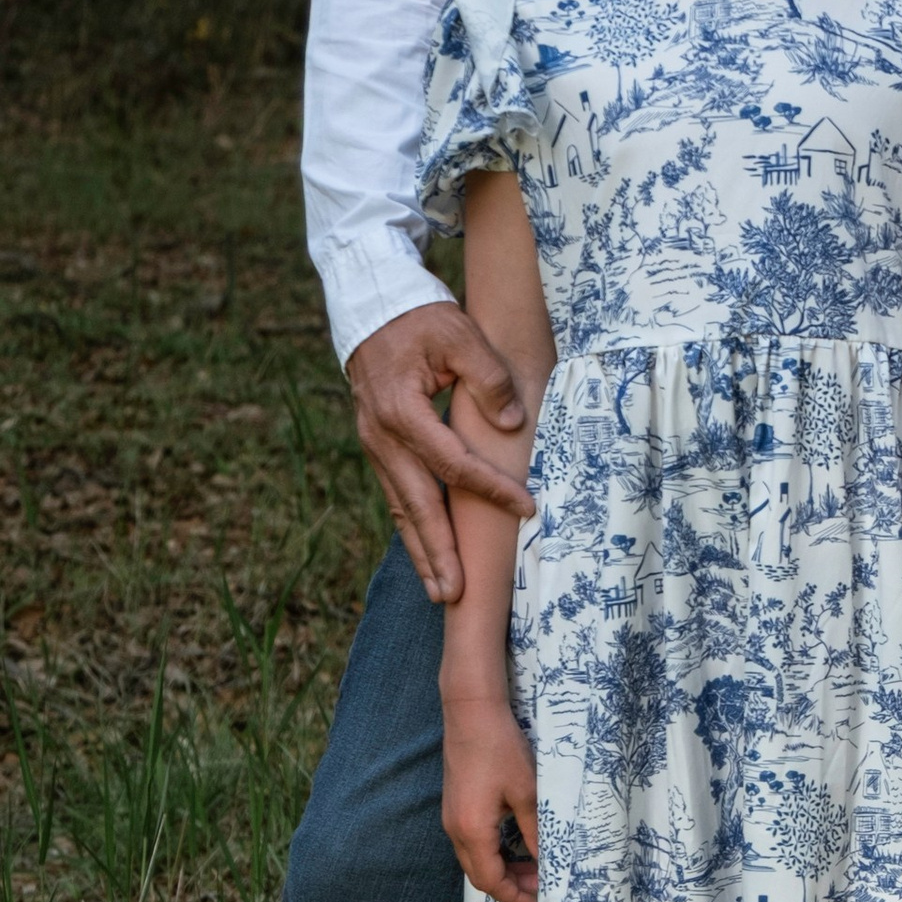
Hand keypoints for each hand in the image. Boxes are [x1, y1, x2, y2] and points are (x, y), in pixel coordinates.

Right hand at [347, 298, 532, 600]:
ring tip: (442, 591)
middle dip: (438, 552)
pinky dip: (412, 527)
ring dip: (422, 551)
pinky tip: (428, 553)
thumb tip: (514, 423)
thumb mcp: (459, 335)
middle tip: (457, 593)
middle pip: (415, 505)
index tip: (527, 508)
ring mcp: (375, 446)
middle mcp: (382, 437)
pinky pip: (397, 495)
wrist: (373, 307)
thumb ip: (489, 378)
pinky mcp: (379, 447)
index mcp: (402, 412)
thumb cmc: (420, 319)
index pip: (453, 463)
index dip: (491, 488)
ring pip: (401, 508)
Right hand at [444, 689, 539, 901]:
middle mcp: (455, 830)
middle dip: (512, 887)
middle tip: (545, 886)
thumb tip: (547, 862)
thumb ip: (535, 832)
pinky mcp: (455, 806)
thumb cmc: (500, 748)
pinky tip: (517, 845)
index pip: (492, 882)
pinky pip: (473, 843)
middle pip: (481, 875)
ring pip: (476, 860)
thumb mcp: (527, 792)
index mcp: (472, 831)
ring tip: (536, 868)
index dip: (517, 897)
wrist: (471, 712)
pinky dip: (495, 853)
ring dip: (504, 870)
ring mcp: (452, 818)